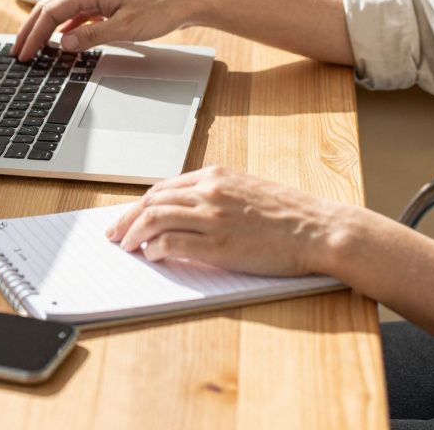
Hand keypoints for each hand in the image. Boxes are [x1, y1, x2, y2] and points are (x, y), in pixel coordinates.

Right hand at [13, 0, 213, 60]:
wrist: (186, 0)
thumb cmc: (160, 9)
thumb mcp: (125, 29)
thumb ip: (92, 36)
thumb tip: (64, 44)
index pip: (51, 11)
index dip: (34, 34)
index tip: (24, 52)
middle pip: (50, 8)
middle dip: (31, 30)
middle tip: (17, 51)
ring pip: (62, 10)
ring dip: (46, 28)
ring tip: (33, 46)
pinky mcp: (107, 3)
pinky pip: (77, 14)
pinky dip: (65, 27)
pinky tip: (63, 39)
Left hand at [105, 165, 345, 276]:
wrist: (318, 229)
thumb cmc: (289, 214)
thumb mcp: (247, 190)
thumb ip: (216, 195)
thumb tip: (185, 211)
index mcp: (215, 175)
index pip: (163, 188)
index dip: (140, 204)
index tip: (127, 218)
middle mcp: (210, 192)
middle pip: (152, 202)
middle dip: (127, 219)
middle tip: (115, 235)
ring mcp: (213, 218)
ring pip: (155, 220)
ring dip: (135, 235)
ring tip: (128, 248)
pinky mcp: (219, 245)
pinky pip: (173, 244)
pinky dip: (156, 250)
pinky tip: (153, 257)